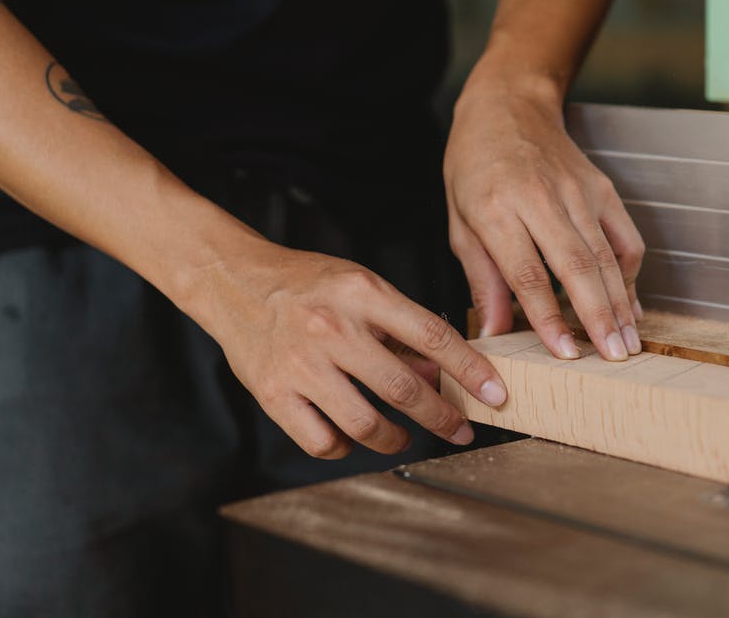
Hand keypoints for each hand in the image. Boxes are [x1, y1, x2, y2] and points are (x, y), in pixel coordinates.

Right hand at [192, 242, 507, 458]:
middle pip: (403, 388)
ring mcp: (300, 364)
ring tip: (405, 438)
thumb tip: (443, 376)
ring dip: (397, 439)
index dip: (470, 370)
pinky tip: (353, 437)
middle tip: (461, 431)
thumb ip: (401, 329)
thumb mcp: (361, 287)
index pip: (432, 335)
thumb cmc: (308, 285)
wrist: (233, 281)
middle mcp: (332, 329)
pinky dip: (346, 448)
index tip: (495, 395)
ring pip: (365, 424)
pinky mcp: (272, 392)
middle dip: (443, 418)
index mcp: (362, 293)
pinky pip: (322, 441)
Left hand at [444, 81, 645, 361]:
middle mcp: (541, 198)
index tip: (564, 353)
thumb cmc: (475, 167)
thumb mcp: (460, 223)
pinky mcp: (602, 189)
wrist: (508, 106)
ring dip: (620, 304)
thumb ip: (482, 279)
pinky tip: (629, 305)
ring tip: (628, 343)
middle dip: (598, 317)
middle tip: (614, 357)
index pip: (527, 273)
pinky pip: (625, 237)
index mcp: (496, 208)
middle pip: (577, 266)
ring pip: (605, 255)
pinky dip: (630, 274)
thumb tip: (493, 334)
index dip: (547, 317)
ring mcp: (577, 192)